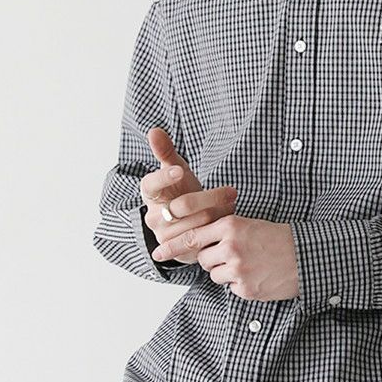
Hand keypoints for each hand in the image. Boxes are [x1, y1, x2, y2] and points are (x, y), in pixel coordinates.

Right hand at [141, 126, 236, 263]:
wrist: (188, 220)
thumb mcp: (176, 169)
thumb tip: (154, 130)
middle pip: (182, 205)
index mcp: (149, 194)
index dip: (164, 177)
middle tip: (232, 191)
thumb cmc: (182, 189)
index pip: (150, 185)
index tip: (180, 170)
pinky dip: (217, 228)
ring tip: (231, 204)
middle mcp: (152, 217)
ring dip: (217, 212)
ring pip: (196, 223)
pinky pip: (203, 239)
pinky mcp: (180, 251)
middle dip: (210, 197)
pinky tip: (226, 219)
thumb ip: (166, 151)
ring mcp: (165, 236)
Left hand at [153, 211, 299, 302]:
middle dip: (213, 259)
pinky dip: (240, 284)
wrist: (305, 256)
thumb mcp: (248, 225)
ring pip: (214, 274)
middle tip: (235, 255)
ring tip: (249, 264)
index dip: (172, 246)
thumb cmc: (277, 238)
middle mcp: (230, 246)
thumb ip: (222, 231)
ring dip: (226, 272)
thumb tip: (197, 243)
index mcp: (230, 226)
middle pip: (203, 258)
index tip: (157, 252)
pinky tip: (257, 275)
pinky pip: (231, 288)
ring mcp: (238, 269)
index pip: (191, 236)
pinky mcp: (245, 288)